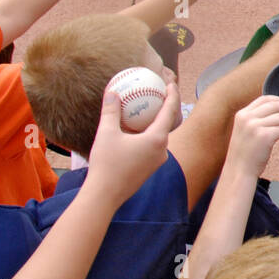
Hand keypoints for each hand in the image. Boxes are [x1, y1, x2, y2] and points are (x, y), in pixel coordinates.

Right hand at [85, 81, 180, 204]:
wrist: (105, 195)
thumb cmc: (107, 163)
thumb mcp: (106, 133)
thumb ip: (110, 111)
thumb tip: (112, 92)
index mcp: (157, 139)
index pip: (170, 111)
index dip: (172, 95)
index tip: (170, 83)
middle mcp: (162, 150)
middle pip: (169, 123)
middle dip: (166, 107)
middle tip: (159, 93)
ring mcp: (158, 161)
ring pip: (161, 136)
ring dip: (157, 122)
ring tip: (149, 110)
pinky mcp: (150, 168)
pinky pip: (154, 146)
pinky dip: (149, 134)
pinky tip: (137, 131)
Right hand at [226, 95, 278, 176]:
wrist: (238, 171)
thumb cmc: (245, 154)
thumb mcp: (245, 131)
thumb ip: (255, 120)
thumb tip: (278, 112)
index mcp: (242, 114)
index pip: (264, 99)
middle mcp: (247, 118)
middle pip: (275, 105)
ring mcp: (255, 127)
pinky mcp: (264, 137)